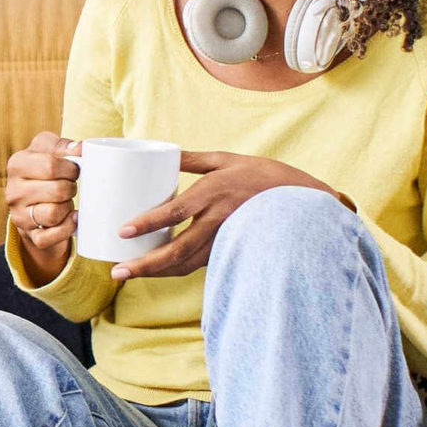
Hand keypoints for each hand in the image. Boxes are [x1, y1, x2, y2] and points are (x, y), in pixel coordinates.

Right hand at [4, 132, 80, 282]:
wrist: (32, 201)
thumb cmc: (43, 171)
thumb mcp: (48, 150)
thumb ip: (63, 146)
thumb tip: (81, 148)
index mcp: (17, 164)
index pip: (50, 165)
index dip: (71, 168)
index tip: (73, 170)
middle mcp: (13, 191)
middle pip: (57, 190)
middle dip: (72, 188)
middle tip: (70, 186)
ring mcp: (19, 215)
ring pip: (54, 214)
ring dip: (68, 208)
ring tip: (66, 201)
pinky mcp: (29, 235)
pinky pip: (51, 237)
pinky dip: (67, 228)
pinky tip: (71, 219)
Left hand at [110, 152, 336, 281]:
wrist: (308, 203)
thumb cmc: (266, 176)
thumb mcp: (229, 159)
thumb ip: (194, 159)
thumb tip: (163, 152)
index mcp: (215, 193)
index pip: (176, 211)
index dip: (149, 222)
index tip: (123, 231)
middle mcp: (219, 220)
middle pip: (178, 249)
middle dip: (146, 264)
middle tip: (118, 271)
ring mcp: (227, 240)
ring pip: (187, 263)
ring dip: (157, 271)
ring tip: (128, 273)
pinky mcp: (232, 252)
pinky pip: (199, 264)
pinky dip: (176, 270)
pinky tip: (156, 271)